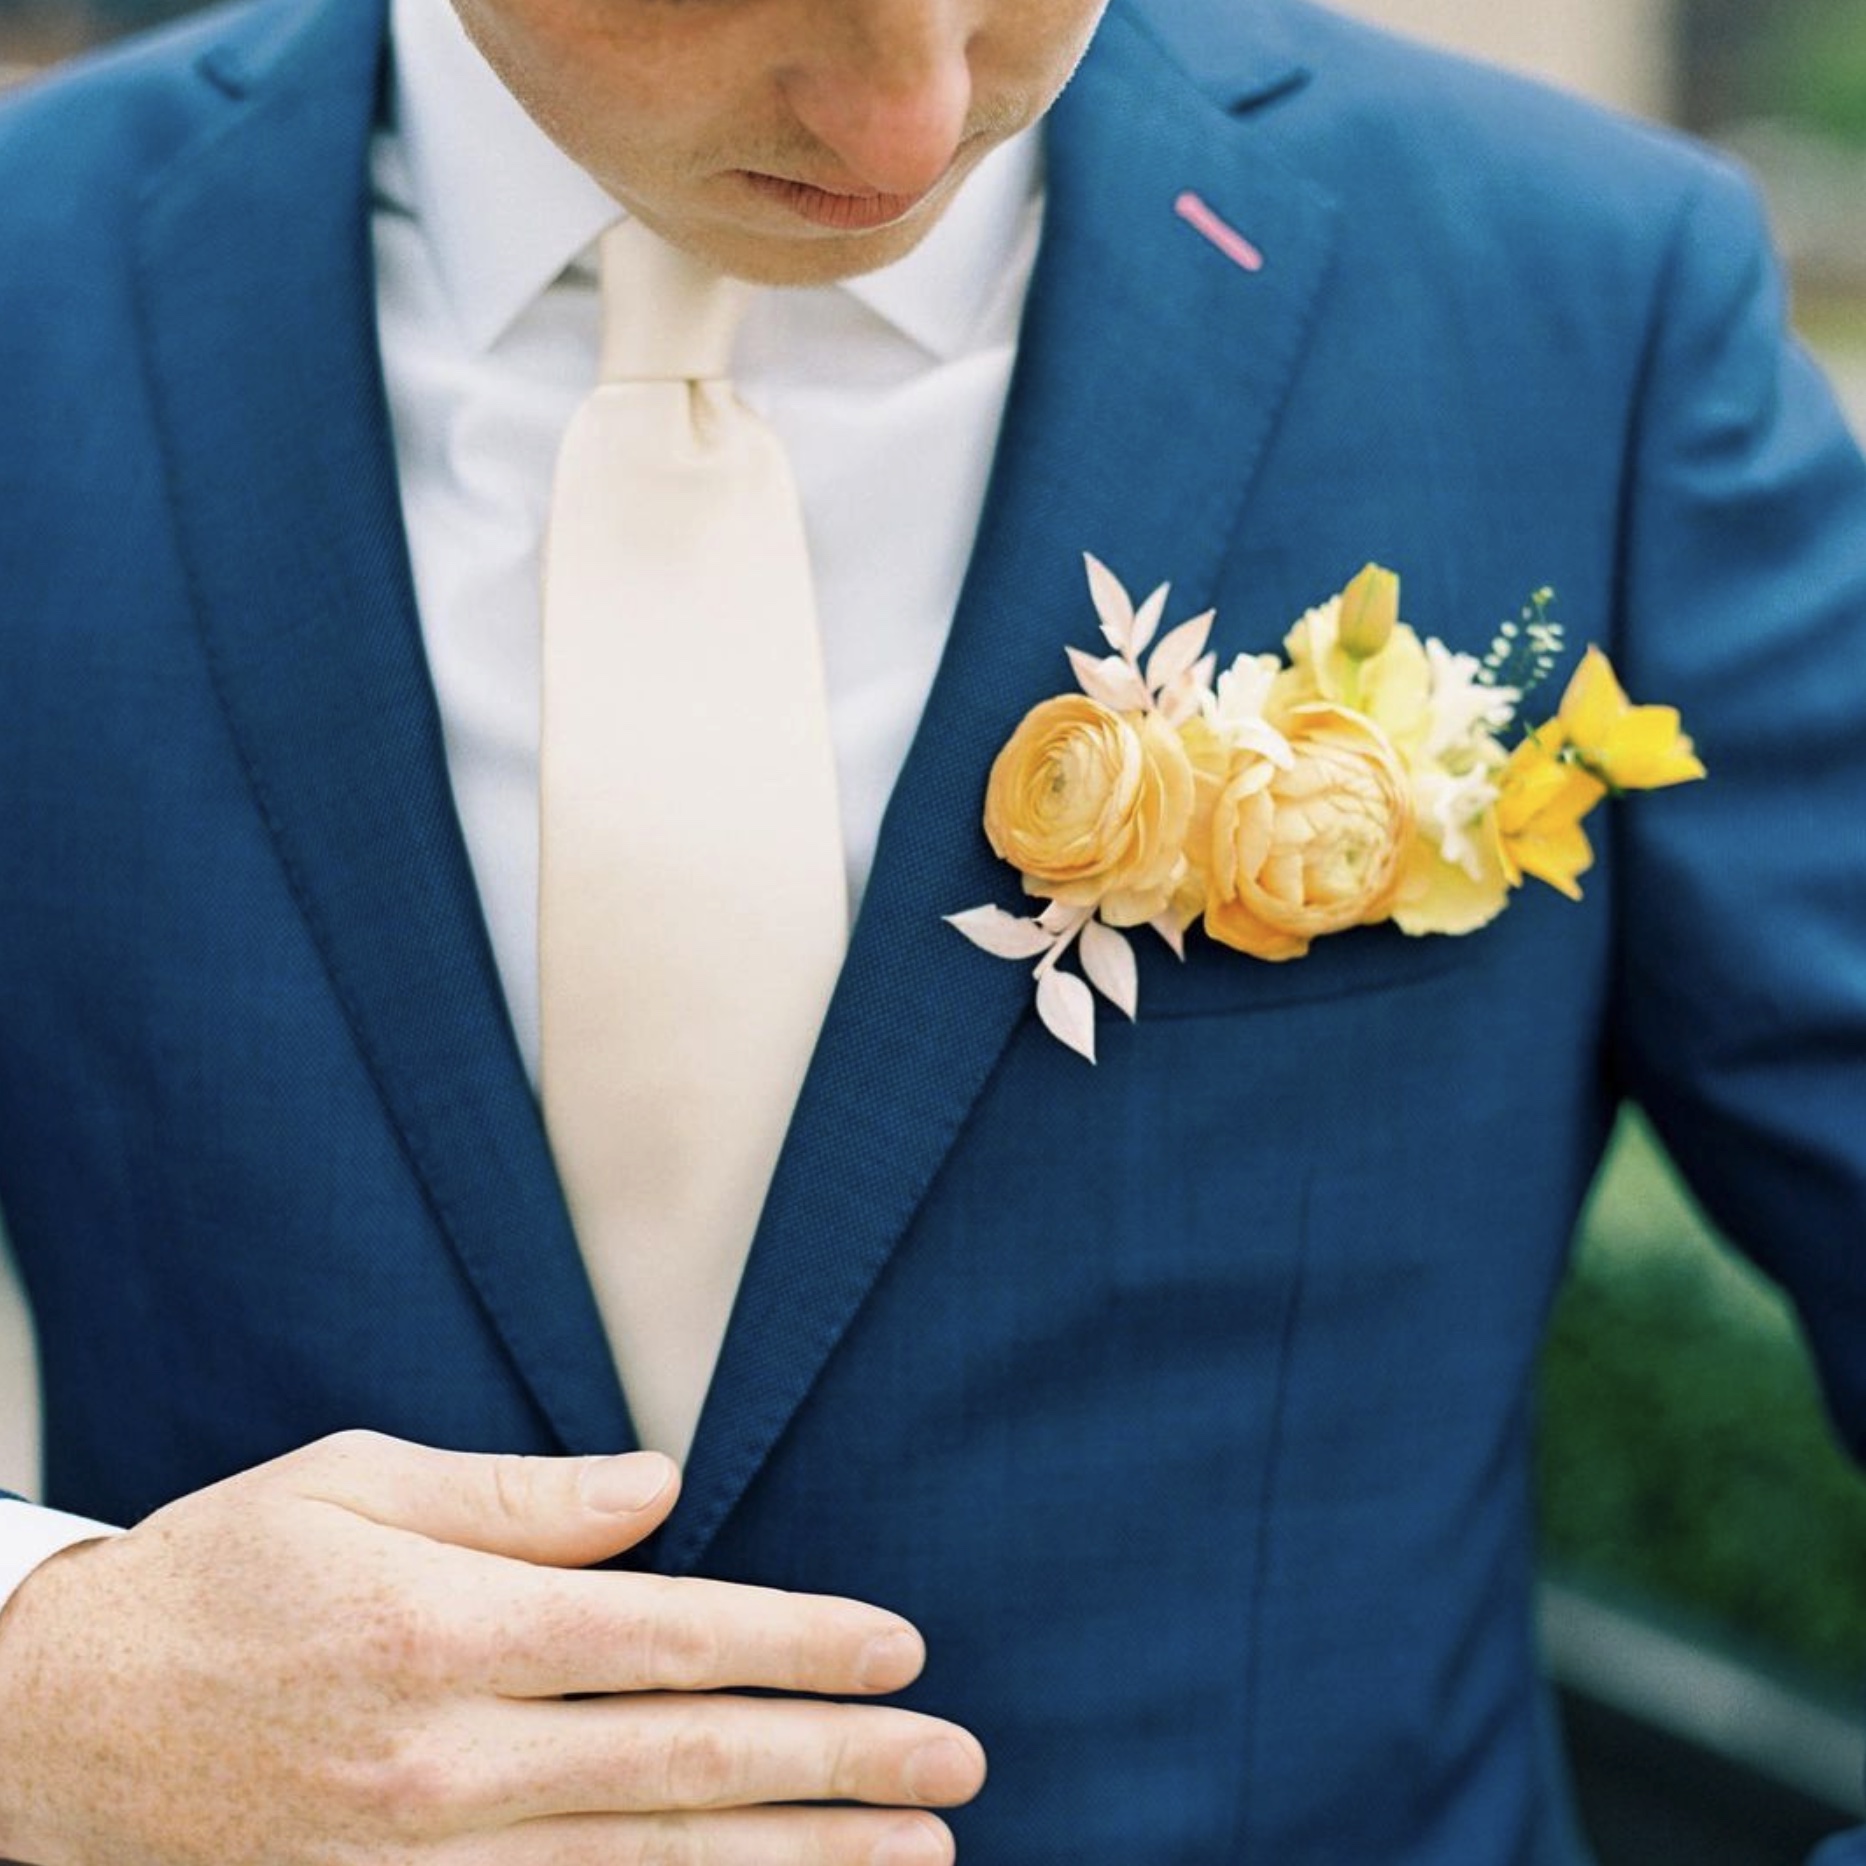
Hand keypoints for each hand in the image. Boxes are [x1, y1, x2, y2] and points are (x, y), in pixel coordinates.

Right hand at [0, 1431, 983, 1865]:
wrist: (53, 1729)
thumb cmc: (221, 1575)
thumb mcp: (352, 1481)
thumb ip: (517, 1494)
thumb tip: (663, 1487)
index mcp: (447, 1627)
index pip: (667, 1636)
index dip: (797, 1642)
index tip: (900, 1648)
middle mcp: (449, 1759)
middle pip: (684, 1763)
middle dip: (837, 1767)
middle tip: (954, 1770)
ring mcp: (423, 1863)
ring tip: (912, 1865)